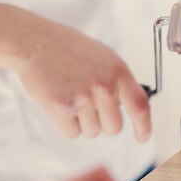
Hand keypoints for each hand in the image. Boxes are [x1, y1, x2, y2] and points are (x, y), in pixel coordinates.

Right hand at [14, 21, 150, 140]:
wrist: (36, 42)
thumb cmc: (69, 49)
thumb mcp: (105, 58)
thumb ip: (119, 82)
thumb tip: (129, 108)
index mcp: (118, 71)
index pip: (140, 106)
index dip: (144, 126)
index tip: (142, 137)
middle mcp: (104, 86)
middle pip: (114, 127)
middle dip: (104, 122)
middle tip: (89, 105)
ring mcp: (83, 97)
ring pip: (92, 132)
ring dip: (83, 122)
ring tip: (72, 97)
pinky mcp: (62, 108)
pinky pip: (72, 133)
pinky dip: (66, 125)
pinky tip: (60, 103)